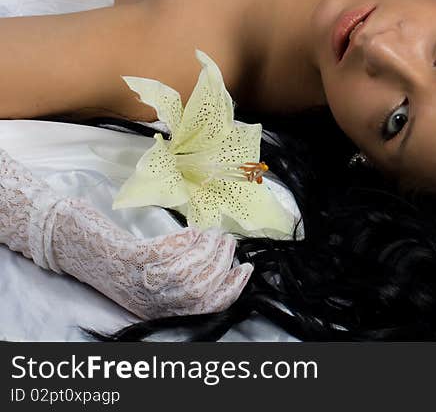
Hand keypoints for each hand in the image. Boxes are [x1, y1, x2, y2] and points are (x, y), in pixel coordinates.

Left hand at [113, 226, 253, 319]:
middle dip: (222, 262)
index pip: (207, 307)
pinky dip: (185, 239)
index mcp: (162, 309)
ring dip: (207, 249)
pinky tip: (190, 231)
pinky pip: (165, 252)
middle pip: (200, 289)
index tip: (245, 268)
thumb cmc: (123, 262)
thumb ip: (184, 279)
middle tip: (227, 241)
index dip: (232, 288)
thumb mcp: (155, 280)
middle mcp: (151, 302)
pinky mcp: (131, 259)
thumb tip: (221, 263)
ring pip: (186, 272)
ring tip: (211, 233)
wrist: (85, 248)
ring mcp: (140, 281)